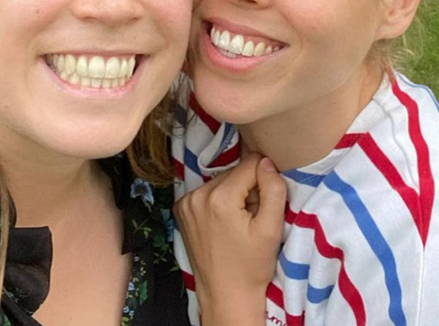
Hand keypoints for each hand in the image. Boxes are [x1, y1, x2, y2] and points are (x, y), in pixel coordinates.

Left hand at [174, 152, 285, 325]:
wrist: (225, 293)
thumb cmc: (251, 266)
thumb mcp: (271, 229)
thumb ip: (273, 190)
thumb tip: (267, 161)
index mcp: (219, 197)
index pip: (250, 164)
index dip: (264, 179)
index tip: (265, 202)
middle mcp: (196, 195)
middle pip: (233, 172)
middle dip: (248, 188)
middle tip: (253, 217)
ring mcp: (185, 202)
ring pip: (220, 181)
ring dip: (233, 194)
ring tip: (238, 223)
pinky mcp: (180, 210)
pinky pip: (206, 193)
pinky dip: (218, 201)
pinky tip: (223, 224)